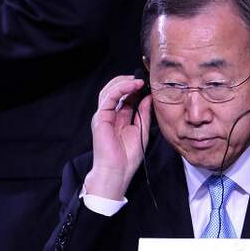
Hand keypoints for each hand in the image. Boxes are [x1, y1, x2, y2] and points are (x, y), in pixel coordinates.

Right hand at [84, 75, 150, 199]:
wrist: (117, 172)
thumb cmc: (127, 158)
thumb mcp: (141, 131)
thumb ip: (144, 114)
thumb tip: (148, 97)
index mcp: (118, 118)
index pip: (124, 97)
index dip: (134, 88)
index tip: (148, 84)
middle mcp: (109, 115)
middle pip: (114, 90)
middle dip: (127, 82)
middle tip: (142, 78)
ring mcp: (103, 115)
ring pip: (109, 90)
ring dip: (124, 82)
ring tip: (138, 80)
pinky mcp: (101, 117)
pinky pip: (109, 97)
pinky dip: (120, 89)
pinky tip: (132, 86)